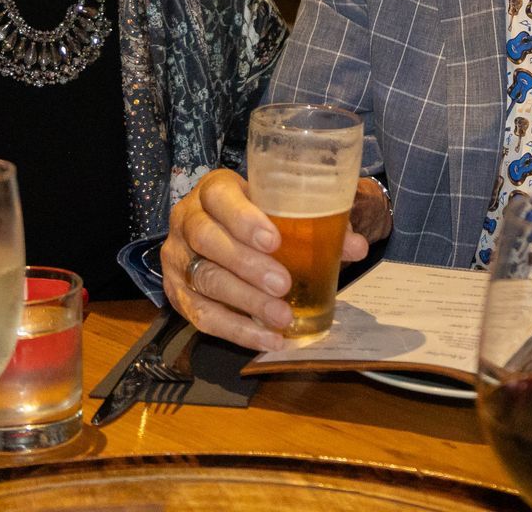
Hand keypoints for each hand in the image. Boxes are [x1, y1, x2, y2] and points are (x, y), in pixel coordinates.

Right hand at [163, 168, 378, 349]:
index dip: (243, 219)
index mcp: (213, 191)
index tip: (274, 240)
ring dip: (245, 301)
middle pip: (208, 240)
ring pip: (204, 280)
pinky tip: (268, 339)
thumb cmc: (257, 217)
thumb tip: (356, 246)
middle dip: (247, 265)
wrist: (219, 230)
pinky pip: (201, 316)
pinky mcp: (175, 292)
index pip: (219, 198)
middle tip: (283, 284)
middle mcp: (187, 220)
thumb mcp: (280, 208)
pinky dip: (237, 331)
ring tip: (281, 317)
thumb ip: (316, 223)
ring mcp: (177, 257)